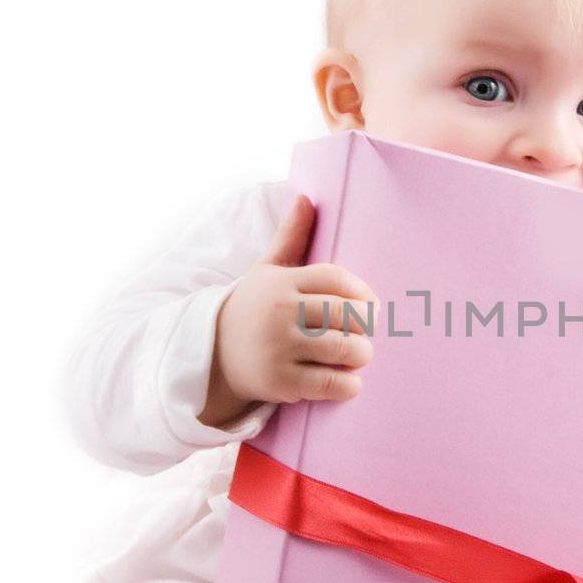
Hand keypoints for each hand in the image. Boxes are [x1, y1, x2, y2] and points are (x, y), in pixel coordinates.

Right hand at [199, 193, 380, 427]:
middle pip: (345, 313)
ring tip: (359, 355)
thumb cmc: (253, 308)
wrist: (212, 355)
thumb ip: (291, 237)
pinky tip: (349, 382)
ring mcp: (279, 347)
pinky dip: (348, 385)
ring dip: (361, 354)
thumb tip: (305, 196)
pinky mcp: (279, 381)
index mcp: (282, 282)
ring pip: (342, 348)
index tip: (370, 304)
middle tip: (365, 332)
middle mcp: (280, 312)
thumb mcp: (267, 270)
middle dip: (366, 325)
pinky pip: (329, 384)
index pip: (336, 278)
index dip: (362, 292)